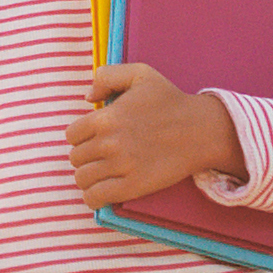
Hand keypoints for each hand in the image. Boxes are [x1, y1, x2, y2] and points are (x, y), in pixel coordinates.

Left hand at [68, 63, 239, 207]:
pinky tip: (102, 191)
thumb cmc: (170, 100)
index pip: (72, 135)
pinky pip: (95, 197)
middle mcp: (109, 142)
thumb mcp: (140, 74)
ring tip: (101, 174)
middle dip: (86, 157)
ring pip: (82, 179)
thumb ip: (107, 76)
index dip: (81, 137)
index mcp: (106, 117)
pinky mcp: (132, 187)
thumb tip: (87, 97)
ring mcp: (121, 166)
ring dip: (88, 177)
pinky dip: (93, 197)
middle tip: (102, 156)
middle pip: (75, 158)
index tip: (95, 138)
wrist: (200, 130)